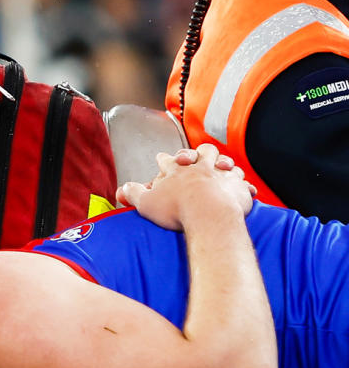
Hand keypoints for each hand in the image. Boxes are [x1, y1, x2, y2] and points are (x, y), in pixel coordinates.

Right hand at [115, 144, 255, 230]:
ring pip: (224, 162)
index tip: (162, 157)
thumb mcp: (146, 203)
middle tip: (197, 156)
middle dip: (199, 153)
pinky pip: (242, 181)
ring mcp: (220, 175)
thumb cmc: (176, 209)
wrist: (208, 215)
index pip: (168, 160)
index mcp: (177, 171)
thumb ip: (133, 194)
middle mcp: (200, 168)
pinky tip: (245, 186)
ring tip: (223, 166)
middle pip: (201, 153)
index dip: (164, 159)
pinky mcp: (236, 186)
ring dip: (224, 164)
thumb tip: (121, 189)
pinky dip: (243, 183)